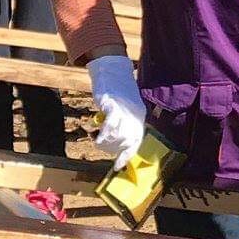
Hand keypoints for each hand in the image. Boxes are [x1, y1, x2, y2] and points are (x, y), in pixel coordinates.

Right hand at [86, 54, 147, 168]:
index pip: (136, 140)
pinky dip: (105, 133)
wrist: (113, 72)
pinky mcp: (113, 105)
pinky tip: (99, 139)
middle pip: (129, 139)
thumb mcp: (125, 108)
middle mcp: (134, 114)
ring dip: (110, 143)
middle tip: (106, 150)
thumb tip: (117, 139)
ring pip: (120, 134)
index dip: (127, 155)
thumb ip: (123, 122)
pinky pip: (110, 123)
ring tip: (100, 144)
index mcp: (139, 116)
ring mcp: (124, 110)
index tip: (118, 166)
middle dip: (117, 149)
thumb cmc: (117, 93)